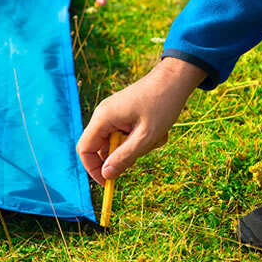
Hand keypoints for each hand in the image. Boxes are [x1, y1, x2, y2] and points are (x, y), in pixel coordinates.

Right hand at [77, 57, 206, 183]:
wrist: (175, 78)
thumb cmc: (162, 104)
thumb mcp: (146, 136)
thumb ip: (124, 157)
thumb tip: (106, 175)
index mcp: (103, 118)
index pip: (85, 149)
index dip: (93, 169)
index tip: (109, 182)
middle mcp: (104, 115)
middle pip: (103, 148)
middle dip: (124, 155)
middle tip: (146, 147)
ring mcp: (114, 113)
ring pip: (118, 142)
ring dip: (137, 146)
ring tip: (156, 135)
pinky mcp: (124, 113)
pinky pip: (127, 134)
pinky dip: (142, 137)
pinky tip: (157, 128)